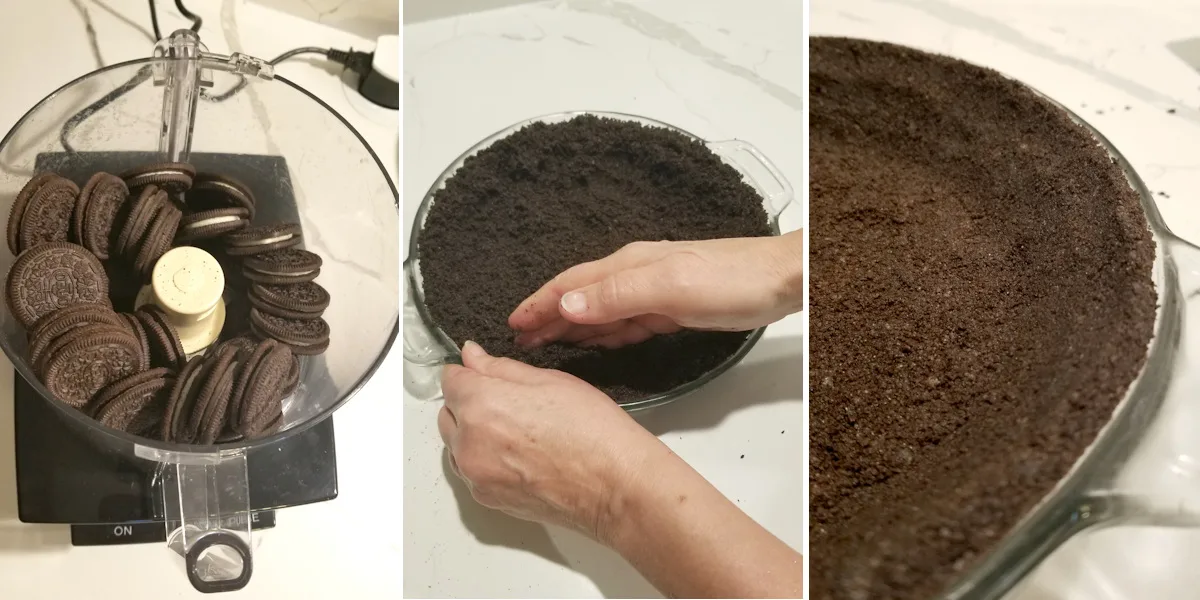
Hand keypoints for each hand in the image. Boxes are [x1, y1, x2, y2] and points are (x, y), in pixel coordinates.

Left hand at [438, 341, 660, 537]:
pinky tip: (518, 456)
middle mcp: (469, 443)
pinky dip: (484, 460)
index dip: (469, 372)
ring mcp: (476, 476)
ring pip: (456, 445)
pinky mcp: (487, 499)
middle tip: (508, 402)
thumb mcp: (549, 380)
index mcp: (481, 405)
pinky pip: (471, 472)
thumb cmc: (592, 432)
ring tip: (516, 432)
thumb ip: (500, 368)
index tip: (483, 372)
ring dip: (473, 434)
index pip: (450, 380)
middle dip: (467, 403)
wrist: (614, 487)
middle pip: (447, 414)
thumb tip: (471, 356)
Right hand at [509, 230, 802, 348]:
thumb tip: (568, 302)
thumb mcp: (670, 287)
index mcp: (630, 266)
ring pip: (601, 311)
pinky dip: (604, 333)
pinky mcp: (673, 308)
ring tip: (546, 344)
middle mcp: (637, 274)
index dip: (539, 302)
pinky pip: (627, 322)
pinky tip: (596, 342)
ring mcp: (655, 291)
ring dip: (572, 326)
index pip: (571, 285)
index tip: (513, 322)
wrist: (782, 280)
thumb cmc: (733, 279)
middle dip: (548, 315)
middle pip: (581, 296)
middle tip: (520, 340)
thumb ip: (617, 295)